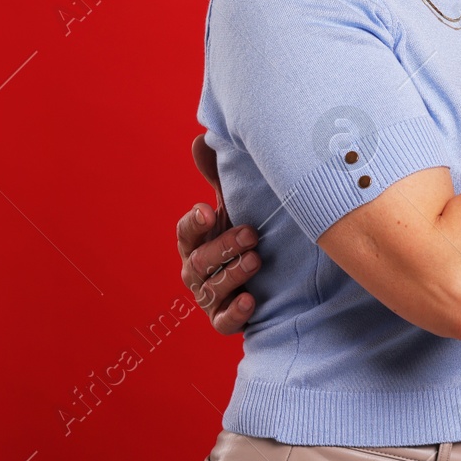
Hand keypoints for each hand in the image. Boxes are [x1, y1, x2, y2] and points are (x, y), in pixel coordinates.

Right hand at [177, 134, 259, 333]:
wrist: (274, 276)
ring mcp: (209, 297)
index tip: (208, 211)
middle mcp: (197, 270)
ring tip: (256, 260)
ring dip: (232, 274)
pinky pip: (223, 322)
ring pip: (210, 289)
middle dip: (223, 247)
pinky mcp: (226, 319)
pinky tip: (251, 300)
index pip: (186, 232)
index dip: (194, 223)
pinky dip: (235, 313)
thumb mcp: (234, 203)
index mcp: (196, 241)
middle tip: (251, 233)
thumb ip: (218, 174)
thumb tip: (201, 138)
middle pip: (198, 262)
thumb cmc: (245, 232)